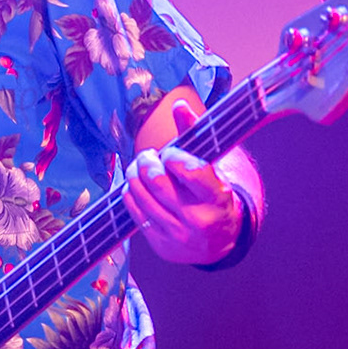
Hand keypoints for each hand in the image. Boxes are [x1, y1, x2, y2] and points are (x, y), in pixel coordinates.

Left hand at [124, 100, 247, 265]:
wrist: (218, 243)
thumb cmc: (213, 196)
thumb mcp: (213, 168)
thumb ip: (195, 135)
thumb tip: (178, 104)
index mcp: (217, 197)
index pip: (188, 169)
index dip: (172, 155)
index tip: (170, 153)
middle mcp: (197, 218)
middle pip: (156, 181)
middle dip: (146, 161)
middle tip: (148, 156)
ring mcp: (177, 234)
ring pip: (140, 195)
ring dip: (133, 175)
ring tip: (139, 168)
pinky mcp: (160, 244)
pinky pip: (133, 212)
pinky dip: (130, 193)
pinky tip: (136, 186)